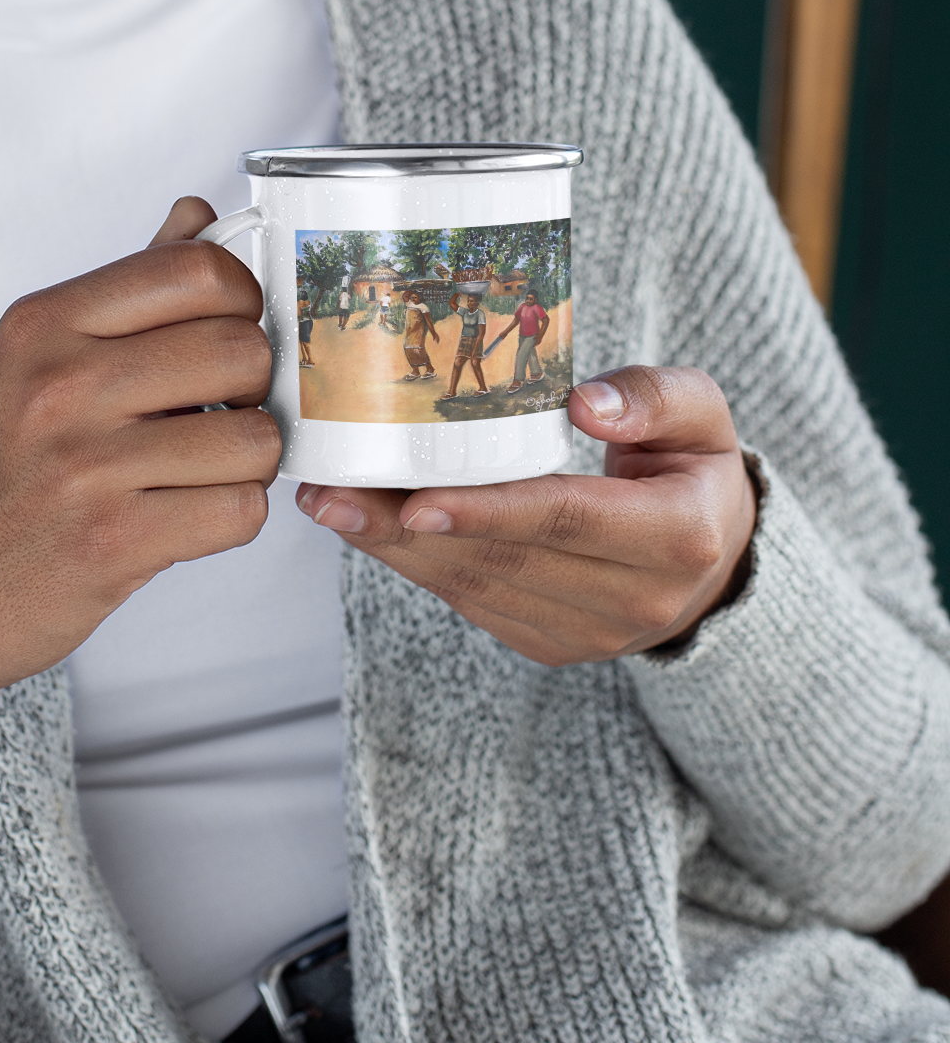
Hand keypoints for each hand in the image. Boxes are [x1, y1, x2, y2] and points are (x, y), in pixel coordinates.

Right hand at [0, 198, 276, 759]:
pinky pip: (239, 511)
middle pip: (241, 349)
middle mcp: (61, 383)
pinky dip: (230, 518)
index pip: (198, 270)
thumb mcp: (36, 357)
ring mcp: (85, 464)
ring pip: (253, 438)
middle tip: (217, 412)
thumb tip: (198, 216)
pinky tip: (187, 518)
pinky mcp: (112, 542)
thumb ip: (127, 289)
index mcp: (45, 322)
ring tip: (200, 471)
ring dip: (245, 463)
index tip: (225, 334)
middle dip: (252, 388)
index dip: (240, 302)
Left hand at [296, 365, 756, 664]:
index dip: (489, 510)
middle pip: (504, 559)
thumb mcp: (700, 414)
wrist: (714, 556)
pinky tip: (367, 525)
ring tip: (328, 502)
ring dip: (393, 547)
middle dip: (407, 527)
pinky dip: (415, 563)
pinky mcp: (550, 643)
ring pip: (476, 587)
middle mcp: (635, 599)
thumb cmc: (692, 464)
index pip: (568, 520)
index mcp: (678, 536)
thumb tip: (584, 402)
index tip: (416, 499)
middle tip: (331, 490)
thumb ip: (652, 399)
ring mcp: (589, 633)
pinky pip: (472, 602)